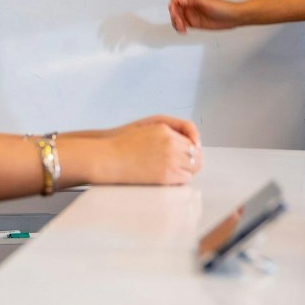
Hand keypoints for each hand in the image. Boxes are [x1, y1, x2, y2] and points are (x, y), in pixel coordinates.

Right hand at [73, 116, 202, 185]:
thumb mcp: (148, 125)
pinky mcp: (165, 176)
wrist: (108, 159)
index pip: (192, 140)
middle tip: (188, 163)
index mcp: (166, 131)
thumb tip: (191, 141)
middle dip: (194, 159)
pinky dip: (182, 178)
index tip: (190, 152)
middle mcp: (170, 144)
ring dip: (189, 169)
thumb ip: (171, 128)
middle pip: (196, 154)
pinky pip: (184, 178)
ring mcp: (169, 161)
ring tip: (179, 170)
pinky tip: (172, 176)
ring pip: (193, 167)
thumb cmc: (123, 143)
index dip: (193, 148)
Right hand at [169, 0, 242, 32]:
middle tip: (180, 23)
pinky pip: (183, 25)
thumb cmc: (223, 7)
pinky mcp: (195, 23)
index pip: (176, 0)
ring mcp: (193, 15)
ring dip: (176, 23)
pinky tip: (183, 30)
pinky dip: (180, 28)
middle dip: (174, 16)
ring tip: (182, 28)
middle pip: (174, 10)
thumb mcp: (206, 1)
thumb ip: (192, 0)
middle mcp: (191, 6)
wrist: (232, 17)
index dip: (173, 6)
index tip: (176, 13)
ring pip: (177, 18)